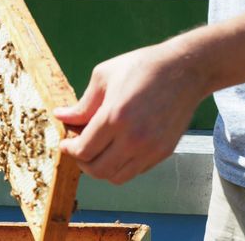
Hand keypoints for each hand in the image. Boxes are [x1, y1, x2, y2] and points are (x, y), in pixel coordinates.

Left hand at [55, 41, 205, 183]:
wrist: (184, 69)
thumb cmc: (141, 67)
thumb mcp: (103, 78)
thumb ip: (81, 105)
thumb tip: (61, 117)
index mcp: (115, 117)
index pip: (84, 150)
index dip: (69, 149)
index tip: (65, 142)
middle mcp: (134, 138)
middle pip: (97, 170)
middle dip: (81, 162)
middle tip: (77, 148)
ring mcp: (151, 148)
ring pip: (116, 177)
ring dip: (100, 169)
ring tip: (96, 151)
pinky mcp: (164, 152)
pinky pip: (134, 171)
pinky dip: (120, 166)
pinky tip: (116, 148)